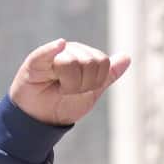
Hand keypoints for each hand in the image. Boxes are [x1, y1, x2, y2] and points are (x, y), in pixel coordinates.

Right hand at [8, 39, 129, 125]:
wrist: (41, 117)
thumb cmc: (65, 103)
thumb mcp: (92, 91)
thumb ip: (108, 75)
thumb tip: (127, 57)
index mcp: (85, 56)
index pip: (103, 62)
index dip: (96, 81)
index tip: (84, 90)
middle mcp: (71, 50)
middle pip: (90, 62)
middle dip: (82, 85)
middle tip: (69, 90)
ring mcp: (53, 53)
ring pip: (73, 62)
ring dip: (69, 84)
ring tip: (58, 87)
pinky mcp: (36, 60)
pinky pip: (48, 52)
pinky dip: (53, 49)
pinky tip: (59, 45)